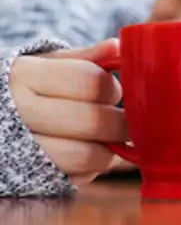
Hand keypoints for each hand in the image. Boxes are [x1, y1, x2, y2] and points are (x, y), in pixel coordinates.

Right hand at [10, 39, 128, 185]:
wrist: (1, 116)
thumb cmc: (33, 88)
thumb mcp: (51, 65)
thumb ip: (85, 59)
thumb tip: (116, 47)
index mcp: (26, 76)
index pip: (89, 81)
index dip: (112, 88)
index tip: (114, 92)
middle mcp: (21, 113)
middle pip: (93, 121)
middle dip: (120, 123)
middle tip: (125, 121)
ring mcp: (26, 148)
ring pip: (87, 155)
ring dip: (110, 149)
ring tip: (111, 138)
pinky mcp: (38, 177)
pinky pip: (80, 177)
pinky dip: (96, 166)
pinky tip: (94, 152)